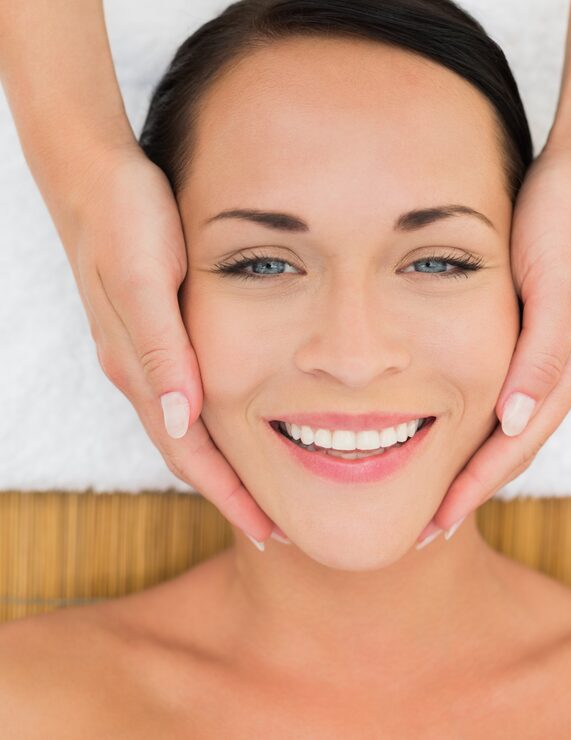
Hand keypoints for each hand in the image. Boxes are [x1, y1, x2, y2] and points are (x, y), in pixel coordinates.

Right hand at [60, 145, 276, 548]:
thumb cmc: (125, 220)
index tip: (268, 532)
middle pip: (188, 452)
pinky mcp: (151, 333)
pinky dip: (213, 427)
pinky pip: (184, 397)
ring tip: (262, 488)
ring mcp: (143, 355)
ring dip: (223, 465)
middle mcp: (140, 371)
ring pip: (186, 429)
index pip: (188, 453)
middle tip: (274, 525)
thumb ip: (159, 351)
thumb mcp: (145, 281)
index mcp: (140, 368)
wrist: (91, 174)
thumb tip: (180, 421)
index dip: (228, 495)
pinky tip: (236, 424)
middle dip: (229, 493)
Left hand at [416, 144, 570, 546]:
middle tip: (426, 526)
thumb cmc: (567, 223)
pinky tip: (453, 434)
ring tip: (434, 495)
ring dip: (473, 464)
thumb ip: (542, 356)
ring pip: (509, 428)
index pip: (517, 445)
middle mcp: (566, 372)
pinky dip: (479, 427)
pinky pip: (507, 398)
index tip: (436, 522)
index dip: (475, 486)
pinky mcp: (538, 338)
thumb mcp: (556, 285)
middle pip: (513, 447)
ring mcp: (554, 357)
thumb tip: (514, 421)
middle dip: (471, 488)